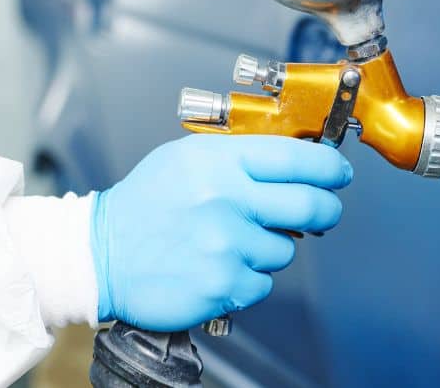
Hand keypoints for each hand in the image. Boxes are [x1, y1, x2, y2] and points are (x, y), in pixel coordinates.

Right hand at [90, 135, 351, 331]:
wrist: (101, 255)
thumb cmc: (144, 205)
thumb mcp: (185, 158)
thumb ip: (238, 155)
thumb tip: (295, 158)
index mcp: (219, 162)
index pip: (299, 157)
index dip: (330, 166)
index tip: (338, 172)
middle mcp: (227, 200)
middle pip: (311, 204)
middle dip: (327, 208)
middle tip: (324, 210)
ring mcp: (227, 244)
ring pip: (286, 249)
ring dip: (271, 247)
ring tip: (234, 242)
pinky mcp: (223, 284)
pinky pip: (263, 283)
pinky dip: (249, 278)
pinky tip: (220, 265)